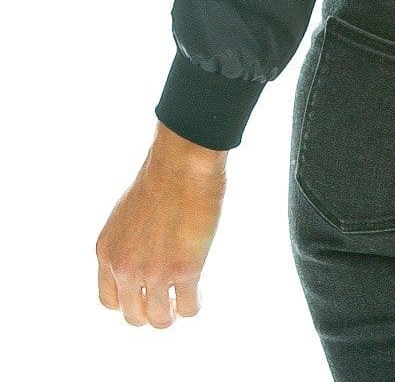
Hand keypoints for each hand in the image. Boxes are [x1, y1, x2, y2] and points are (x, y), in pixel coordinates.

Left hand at [95, 122, 228, 327]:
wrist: (182, 162)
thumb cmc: (162, 177)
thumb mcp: (127, 215)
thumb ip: (128, 242)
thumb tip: (143, 260)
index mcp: (107, 252)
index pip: (110, 300)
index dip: (129, 300)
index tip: (145, 293)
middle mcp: (125, 267)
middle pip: (133, 316)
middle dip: (150, 311)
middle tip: (167, 301)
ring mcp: (155, 272)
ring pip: (160, 319)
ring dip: (171, 315)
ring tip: (181, 304)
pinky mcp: (185, 270)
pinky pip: (189, 307)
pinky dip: (193, 305)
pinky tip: (198, 293)